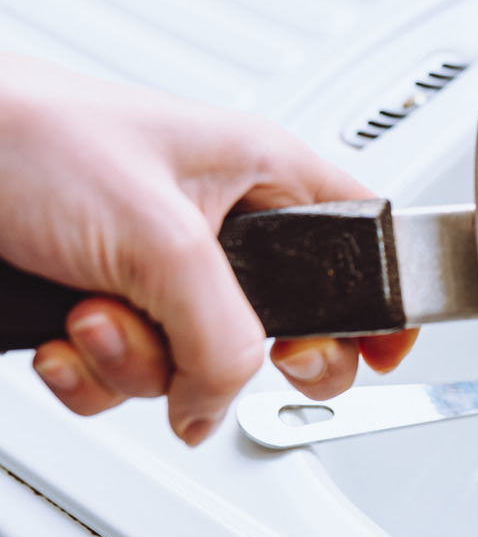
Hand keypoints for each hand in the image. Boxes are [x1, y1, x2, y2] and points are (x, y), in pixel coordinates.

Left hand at [0, 54, 416, 444]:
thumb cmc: (26, 136)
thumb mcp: (160, 238)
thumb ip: (222, 333)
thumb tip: (223, 401)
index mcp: (262, 174)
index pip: (362, 241)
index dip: (379, 302)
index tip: (383, 354)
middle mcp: (218, 227)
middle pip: (281, 329)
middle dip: (233, 359)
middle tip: (217, 362)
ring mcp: (156, 273)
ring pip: (194, 365)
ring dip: (136, 363)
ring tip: (93, 315)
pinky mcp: (100, 306)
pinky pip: (127, 379)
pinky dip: (89, 374)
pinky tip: (62, 333)